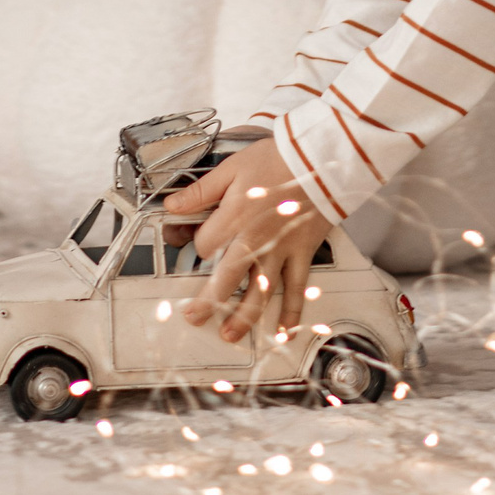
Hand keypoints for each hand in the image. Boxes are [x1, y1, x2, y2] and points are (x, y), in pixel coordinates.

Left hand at [162, 138, 331, 345]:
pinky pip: (297, 289)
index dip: (198, 247)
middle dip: (208, 303)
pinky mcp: (303, 254)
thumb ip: (201, 191)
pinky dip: (292, 313)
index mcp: (234, 217)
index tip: (202, 243)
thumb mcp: (232, 167)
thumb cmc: (279, 159)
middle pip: (226, 280)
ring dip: (244, 317)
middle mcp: (256, 239)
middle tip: (194, 317)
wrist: (321, 160)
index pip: (206, 245)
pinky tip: (284, 330)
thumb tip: (172, 205)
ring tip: (230, 334)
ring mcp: (281, 251)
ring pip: (260, 293)